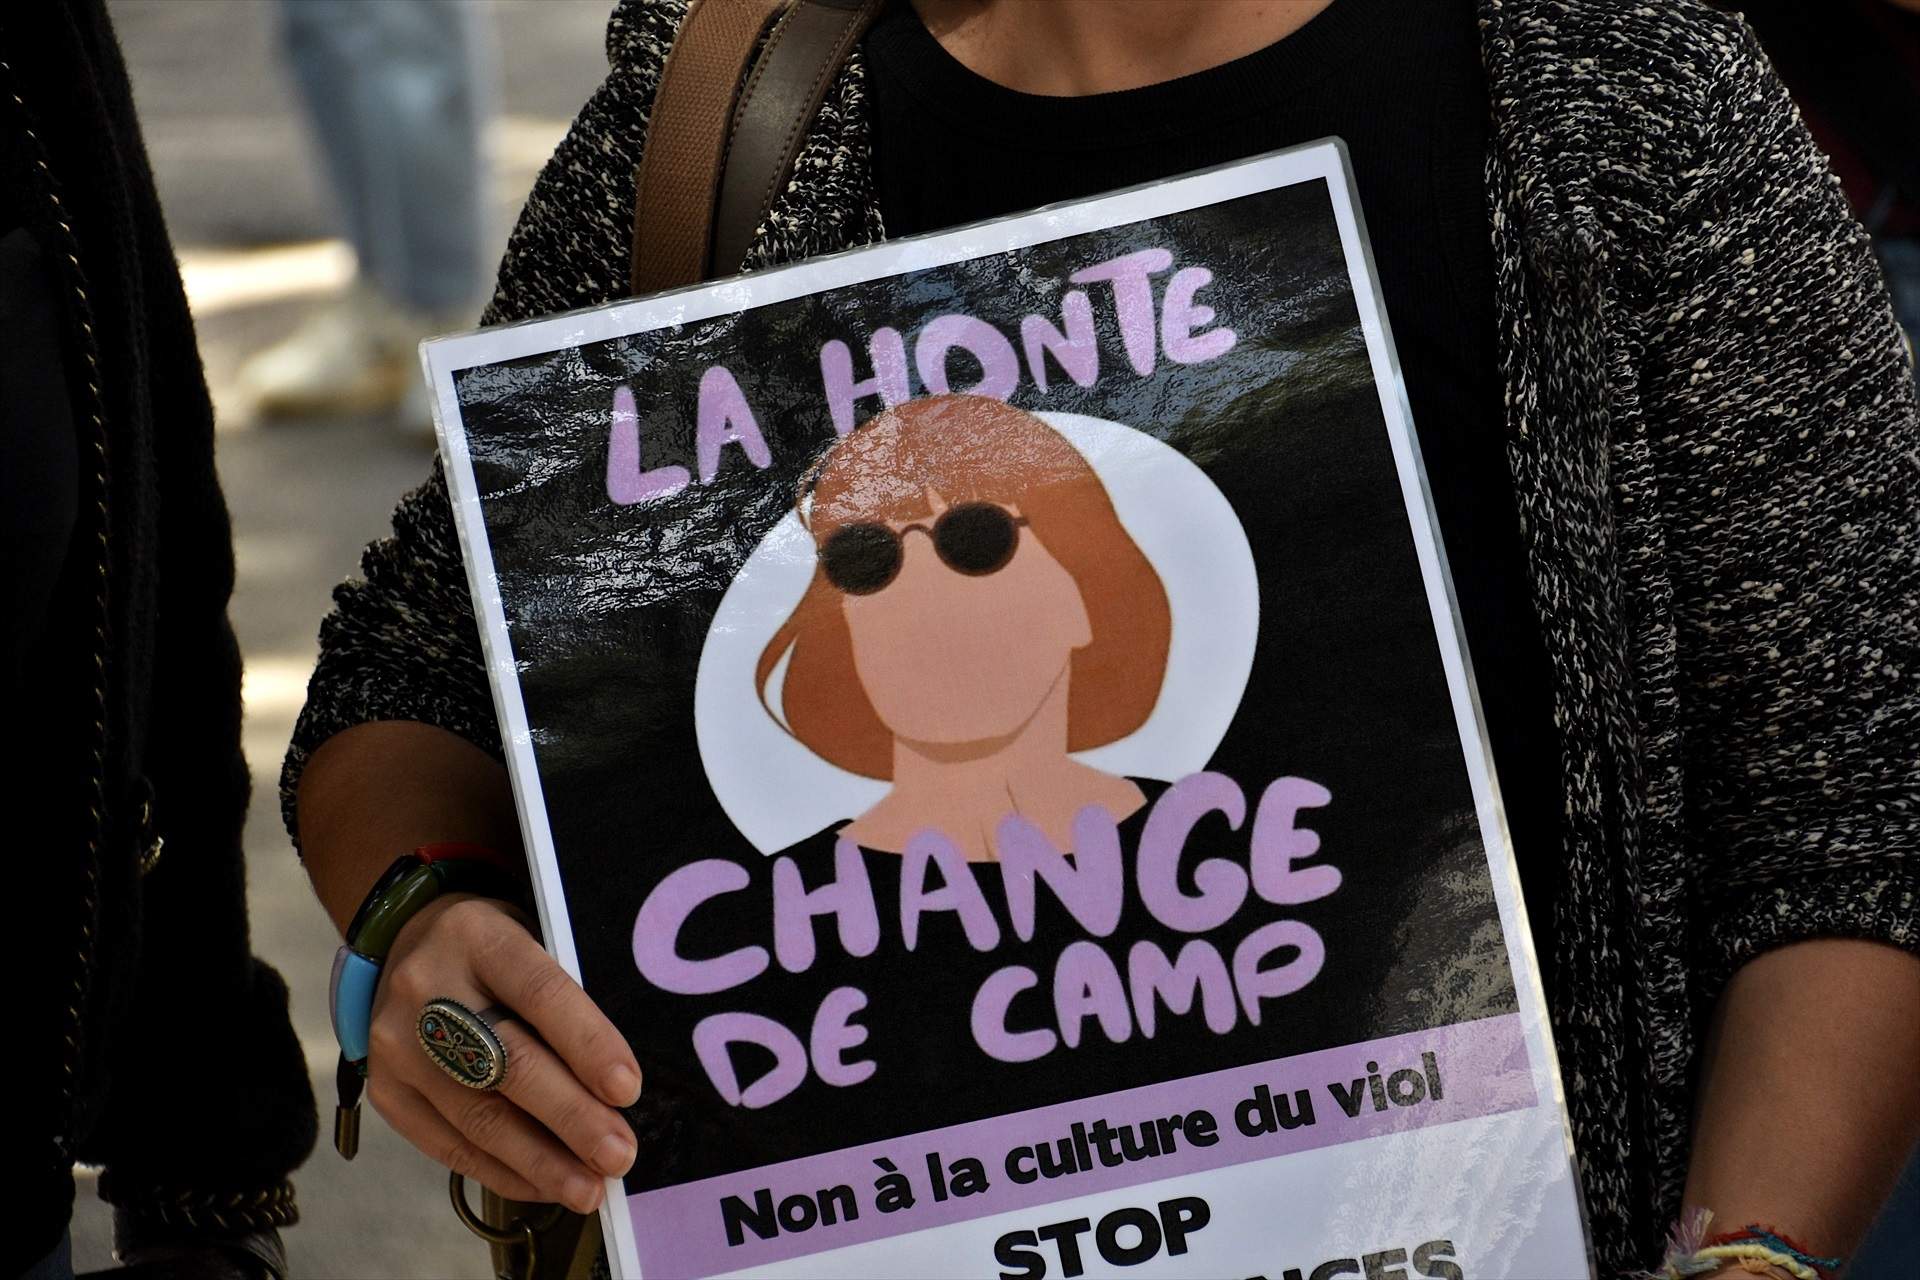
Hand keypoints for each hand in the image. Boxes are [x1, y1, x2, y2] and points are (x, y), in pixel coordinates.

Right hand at [364, 893, 643, 1212]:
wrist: (404, 949)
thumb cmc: (494, 952)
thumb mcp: (531, 939)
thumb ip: (567, 997)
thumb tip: (619, 1086)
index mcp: (477, 935)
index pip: (541, 993)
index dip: (587, 1045)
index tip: (628, 1090)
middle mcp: (427, 987)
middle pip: (508, 1063)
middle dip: (572, 1118)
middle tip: (619, 1157)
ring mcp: (397, 1043)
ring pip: (477, 1116)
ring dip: (541, 1162)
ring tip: (589, 1189)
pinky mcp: (385, 1090)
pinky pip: (448, 1145)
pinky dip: (502, 1172)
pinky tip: (543, 1185)